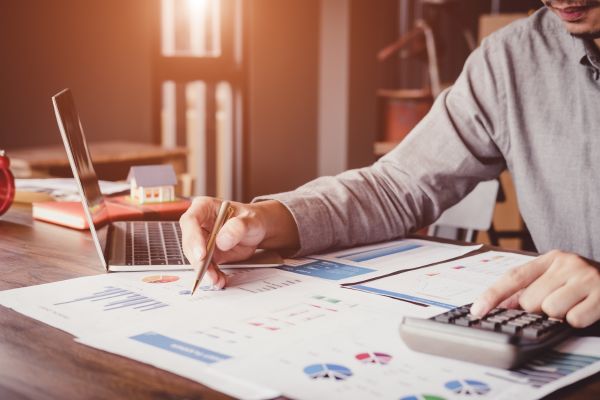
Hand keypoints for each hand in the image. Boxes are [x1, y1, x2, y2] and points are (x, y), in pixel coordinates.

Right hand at [179, 197, 298, 288]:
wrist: (258, 230)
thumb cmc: (252, 219)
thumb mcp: (251, 220)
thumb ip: (238, 227)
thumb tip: (222, 240)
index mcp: (204, 207)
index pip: (190, 221)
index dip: (193, 238)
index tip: (201, 254)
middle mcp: (199, 224)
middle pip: (190, 242)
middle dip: (197, 260)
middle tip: (207, 272)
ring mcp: (202, 240)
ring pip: (196, 257)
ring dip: (205, 271)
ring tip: (216, 279)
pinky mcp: (208, 255)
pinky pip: (207, 266)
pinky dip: (213, 275)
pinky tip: (220, 280)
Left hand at [471, 250, 599, 327]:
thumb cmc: (586, 283)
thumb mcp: (558, 278)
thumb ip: (531, 288)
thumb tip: (501, 306)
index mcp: (551, 258)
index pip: (513, 277)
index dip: (493, 295)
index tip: (477, 311)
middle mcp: (567, 263)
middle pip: (530, 300)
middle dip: (538, 310)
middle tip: (556, 304)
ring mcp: (585, 277)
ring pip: (550, 310)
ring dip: (559, 316)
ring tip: (573, 306)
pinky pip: (574, 319)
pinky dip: (578, 321)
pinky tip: (587, 310)